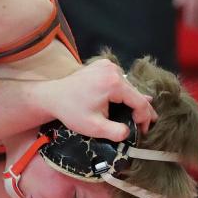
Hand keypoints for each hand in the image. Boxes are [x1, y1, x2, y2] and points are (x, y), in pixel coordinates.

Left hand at [42, 59, 156, 140]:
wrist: (51, 96)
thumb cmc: (71, 111)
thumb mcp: (94, 127)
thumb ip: (115, 132)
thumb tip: (129, 132)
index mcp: (114, 83)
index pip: (139, 102)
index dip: (145, 118)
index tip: (143, 131)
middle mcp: (113, 69)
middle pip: (135, 93)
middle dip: (140, 111)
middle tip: (146, 126)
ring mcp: (107, 65)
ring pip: (128, 87)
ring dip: (132, 101)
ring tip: (138, 117)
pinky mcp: (101, 65)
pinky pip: (119, 81)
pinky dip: (122, 93)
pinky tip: (126, 103)